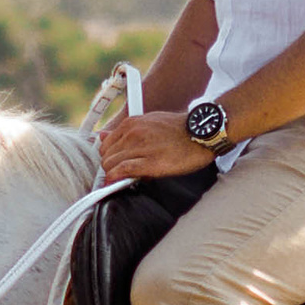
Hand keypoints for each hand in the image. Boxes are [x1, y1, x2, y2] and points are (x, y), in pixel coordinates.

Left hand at [97, 111, 216, 180]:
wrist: (202, 133)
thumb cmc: (179, 130)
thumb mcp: (148, 122)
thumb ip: (124, 131)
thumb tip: (102, 136)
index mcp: (131, 123)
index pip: (105, 144)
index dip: (109, 157)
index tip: (115, 164)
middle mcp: (133, 133)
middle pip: (106, 156)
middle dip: (110, 167)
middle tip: (120, 174)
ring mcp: (140, 147)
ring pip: (111, 164)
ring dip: (113, 174)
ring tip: (124, 178)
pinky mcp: (150, 162)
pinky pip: (123, 171)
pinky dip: (117, 178)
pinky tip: (118, 182)